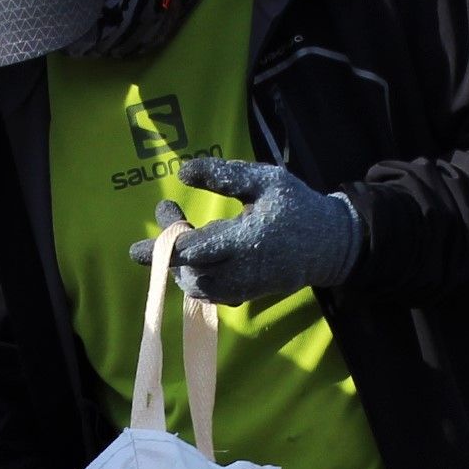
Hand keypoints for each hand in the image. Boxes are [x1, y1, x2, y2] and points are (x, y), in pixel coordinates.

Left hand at [145, 158, 364, 305]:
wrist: (329, 244)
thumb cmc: (296, 206)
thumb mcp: (265, 180)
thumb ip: (225, 176)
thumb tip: (182, 172)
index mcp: (245, 240)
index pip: (192, 251)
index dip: (162, 247)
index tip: (139, 239)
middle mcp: (241, 271)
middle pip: (187, 273)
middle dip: (167, 249)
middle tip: (169, 213)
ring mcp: (243, 288)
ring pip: (195, 287)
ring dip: (179, 264)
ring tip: (182, 231)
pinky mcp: (245, 296)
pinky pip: (209, 293)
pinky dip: (194, 276)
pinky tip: (198, 252)